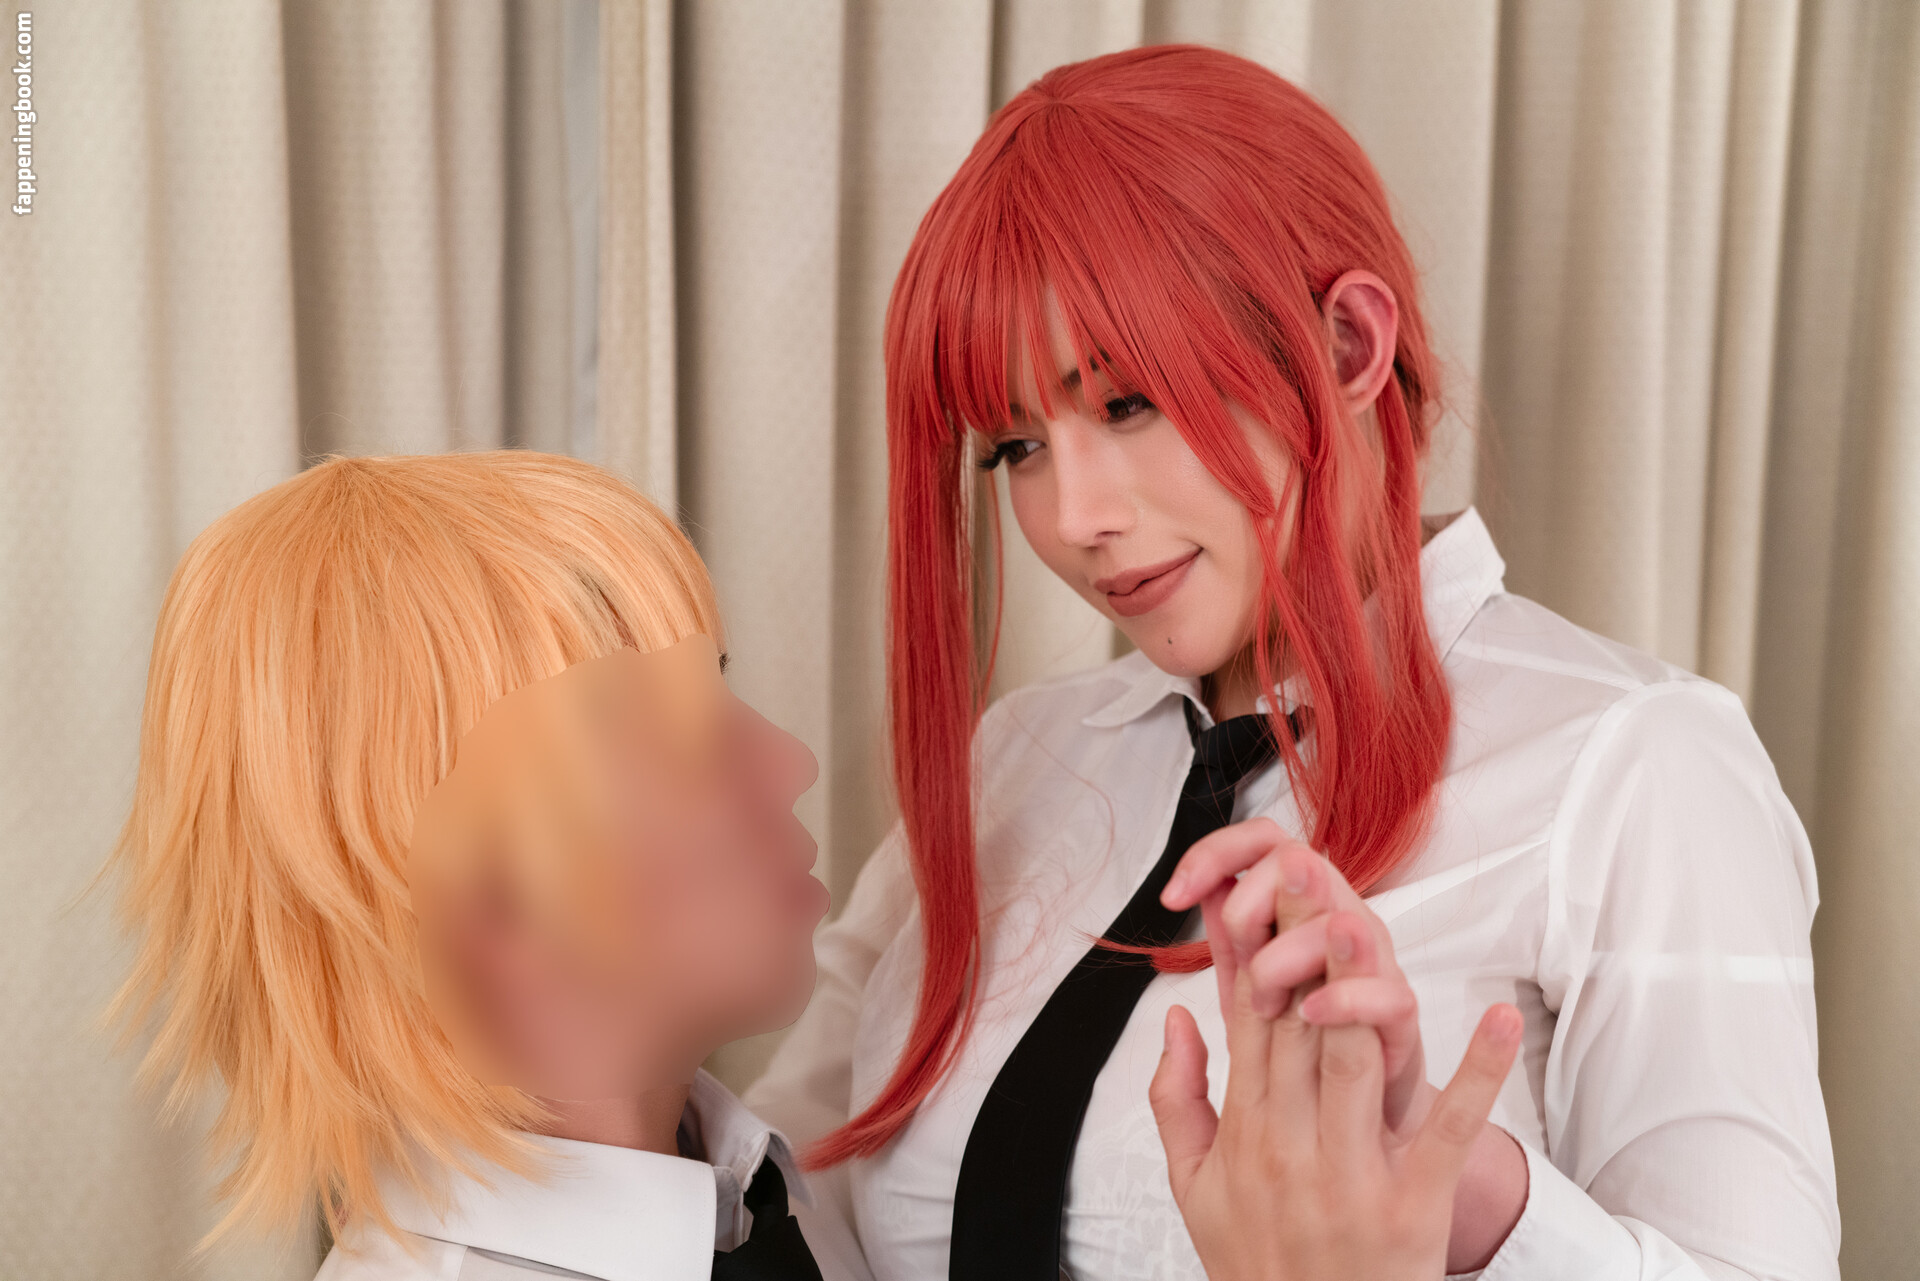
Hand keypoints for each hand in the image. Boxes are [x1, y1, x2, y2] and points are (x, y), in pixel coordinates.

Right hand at [1163, 819, 1528, 1271]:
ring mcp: (1351, 1171)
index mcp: (1246, 1130)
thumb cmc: (1255, 1265)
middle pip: (1295, 1022)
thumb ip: (1176, 1101)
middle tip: (1305, 868)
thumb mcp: (1193, 1189)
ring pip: (1352, 1058)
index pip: (1247, 1019)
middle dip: (1298, 942)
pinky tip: (1499, 1018)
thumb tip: (1175, 1020)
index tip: (1255, 887)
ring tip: (1365, 917)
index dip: (1252, 947)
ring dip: (1361, 985)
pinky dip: (1478, 1072)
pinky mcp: (1411, 1202)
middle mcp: (1290, 1142)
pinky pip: (1447, 1128)